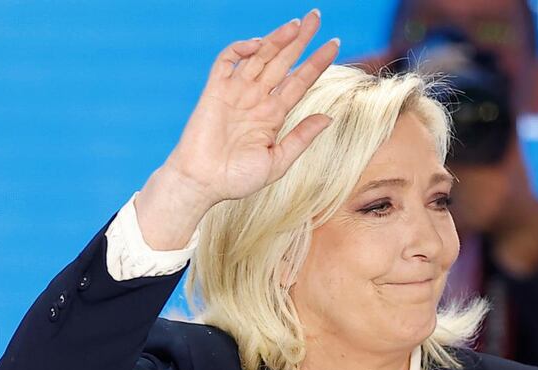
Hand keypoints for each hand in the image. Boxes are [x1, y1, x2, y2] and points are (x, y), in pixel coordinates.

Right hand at [136, 9, 338, 249]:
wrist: (202, 184)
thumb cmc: (237, 179)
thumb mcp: (278, 161)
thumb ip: (301, 137)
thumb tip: (329, 117)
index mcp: (273, 114)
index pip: (300, 81)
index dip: (316, 62)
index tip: (334, 44)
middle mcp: (257, 99)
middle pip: (283, 61)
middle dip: (300, 39)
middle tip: (316, 17)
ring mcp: (236, 92)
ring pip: (260, 56)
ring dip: (277, 38)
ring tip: (296, 24)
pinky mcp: (215, 90)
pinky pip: (227, 61)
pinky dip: (242, 48)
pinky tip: (259, 44)